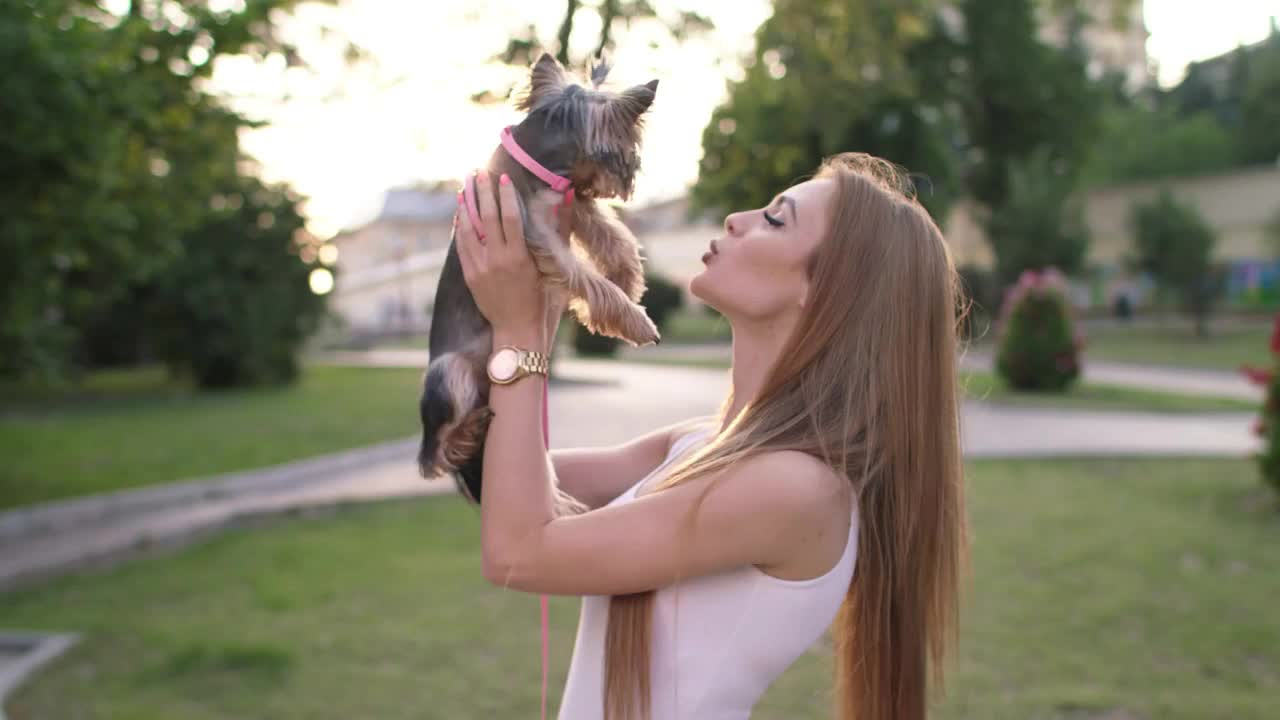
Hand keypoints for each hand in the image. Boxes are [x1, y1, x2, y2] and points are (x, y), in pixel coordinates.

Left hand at [455, 171, 571, 347]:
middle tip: (478, 172)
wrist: (519, 331)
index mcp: (520, 257)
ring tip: (466, 185)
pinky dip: (460, 226)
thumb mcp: (556, 264)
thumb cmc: (544, 299)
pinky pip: (462, 244)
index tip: (503, 177)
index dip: (505, 195)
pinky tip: (461, 212)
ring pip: (468, 228)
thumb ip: (560, 229)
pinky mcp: (470, 276)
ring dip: (466, 205)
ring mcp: (480, 268)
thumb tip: (565, 197)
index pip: (510, 217)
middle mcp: (497, 260)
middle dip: (482, 192)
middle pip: (486, 217)